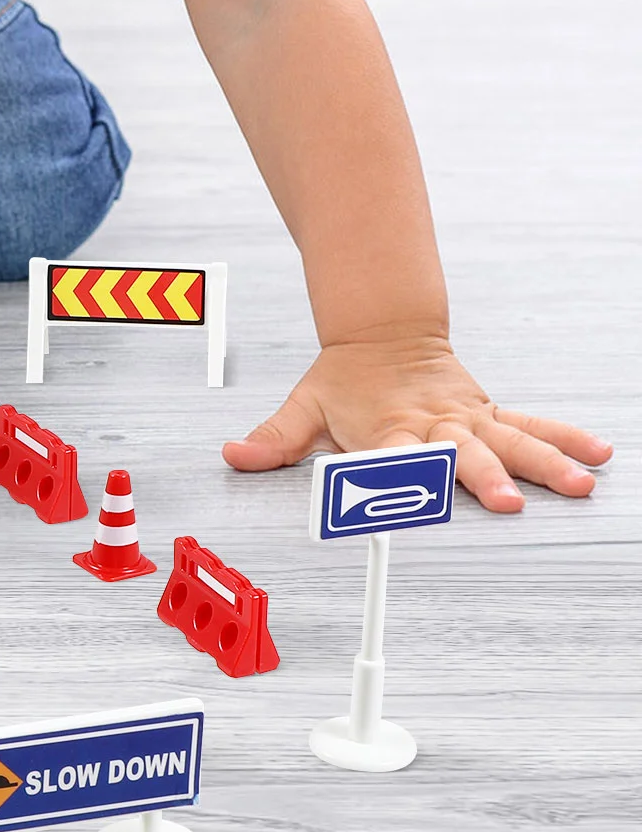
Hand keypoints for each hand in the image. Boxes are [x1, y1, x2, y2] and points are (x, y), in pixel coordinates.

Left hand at [222, 335, 611, 510]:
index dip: (403, 476)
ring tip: (580, 483)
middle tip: (509, 501)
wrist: (380, 330)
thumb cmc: (344, 379)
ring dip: (544, 461)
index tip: (416, 495)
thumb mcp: (303, 405)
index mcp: (387, 428)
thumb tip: (234, 457)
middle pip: (460, 452)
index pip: (393, 456)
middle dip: (484, 476)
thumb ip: (274, 438)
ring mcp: (466, 418)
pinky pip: (532, 424)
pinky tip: (598, 454)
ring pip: (509, 439)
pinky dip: (565, 436)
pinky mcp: (488, 413)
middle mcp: (432, 424)